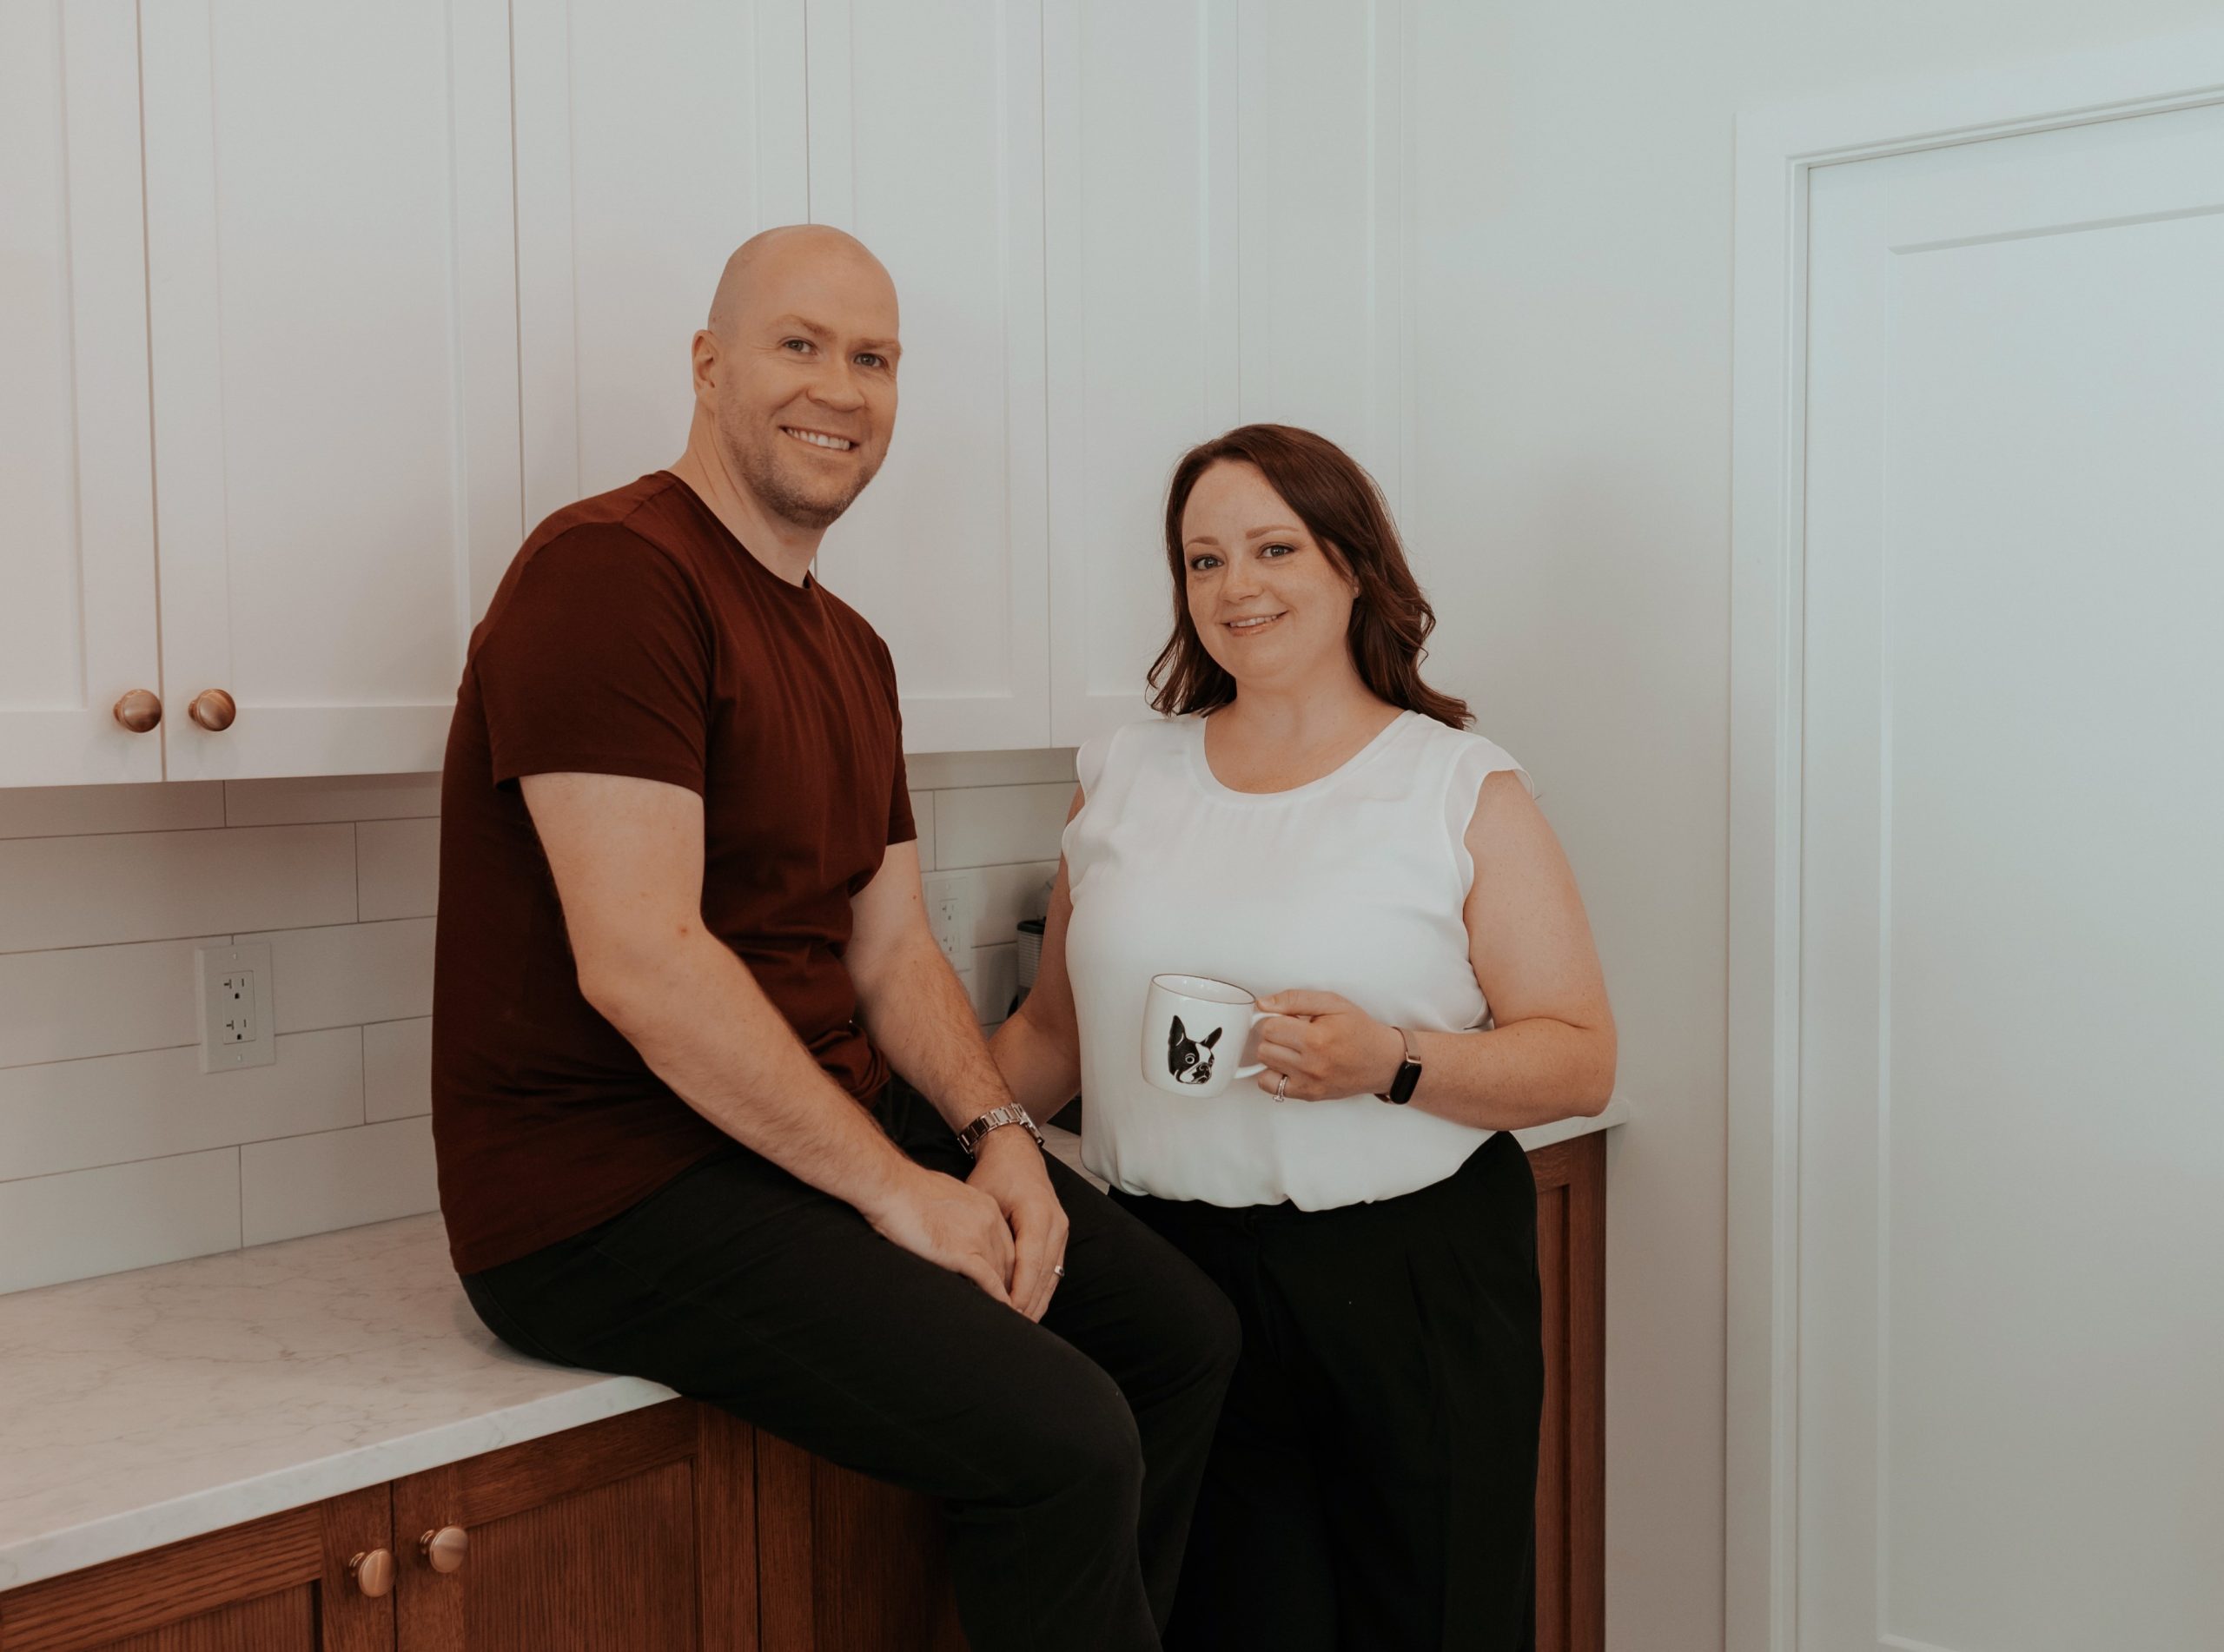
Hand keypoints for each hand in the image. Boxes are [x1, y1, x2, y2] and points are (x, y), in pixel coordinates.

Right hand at [862, 1162, 1015, 1306]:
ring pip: (1001, 1272)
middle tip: (1010, 1304)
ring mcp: (978, 1236)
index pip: (1006, 1242)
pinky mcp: (962, 1252)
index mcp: (985, 1206)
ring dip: (1006, 1295)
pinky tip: (1001, 1311)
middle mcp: (988, 1220)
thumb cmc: (907, 1191)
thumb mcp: (944, 1197)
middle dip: (1010, 1283)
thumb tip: (951, 1229)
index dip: (1007, 1265)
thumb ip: (957, 1214)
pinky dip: (997, 1298)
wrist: (892, 1187)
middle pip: (1009, 1259)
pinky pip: (988, 1280)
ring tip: (1006, 1314)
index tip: (1006, 1281)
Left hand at [967, 1128, 1069, 1320]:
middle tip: (1012, 1330)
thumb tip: (971, 1269)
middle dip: (1029, 1304)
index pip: (1031, 1262)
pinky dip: (1042, 1290)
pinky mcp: (1059, 1235)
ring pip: (1052, 1275)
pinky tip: (1030, 1308)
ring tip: (1021, 1327)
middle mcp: (1056, 1223)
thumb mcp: (981, 1199)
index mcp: (1038, 1213)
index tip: (1009, 1314)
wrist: (1015, 1153)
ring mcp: (1061, 1230)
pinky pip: (1054, 1269)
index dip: (1020, 1291)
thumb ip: (980, 1234)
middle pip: (1045, 1274)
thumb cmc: (995, 1174)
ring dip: (1037, 1302)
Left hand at [1253, 991, 1406, 1101]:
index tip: (1288, 1018)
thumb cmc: (1360, 1030)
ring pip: (1264, 1066)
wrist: (1383, 1061)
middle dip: (1273, 1036)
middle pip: (1264, 1047)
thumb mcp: (1332, 1003)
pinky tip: (1288, 1065)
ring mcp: (1309, 1083)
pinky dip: (1273, 1075)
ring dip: (1273, 1053)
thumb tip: (1264, 1004)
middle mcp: (1311, 1064)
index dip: (1276, 1018)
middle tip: (1291, 1032)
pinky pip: (1271, 1087)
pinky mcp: (1308, 1095)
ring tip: (1292, 1047)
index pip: (1270, 1027)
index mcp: (1316, 1038)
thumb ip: (1295, 999)